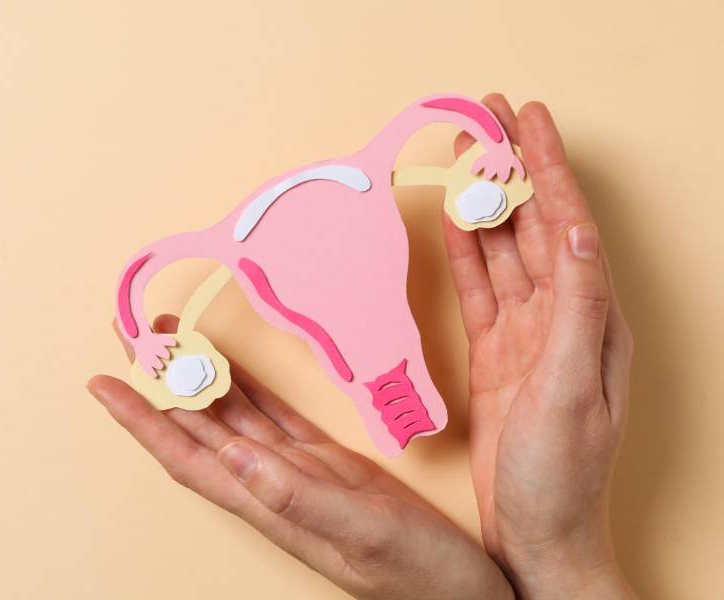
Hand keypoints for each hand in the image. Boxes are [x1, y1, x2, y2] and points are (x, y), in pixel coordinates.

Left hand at [88, 315, 512, 599]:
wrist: (463, 595)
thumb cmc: (418, 576)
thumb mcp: (361, 532)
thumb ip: (298, 496)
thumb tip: (233, 453)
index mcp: (268, 502)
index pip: (185, 455)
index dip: (141, 421)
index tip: (102, 385)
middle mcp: (270, 485)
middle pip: (196, 427)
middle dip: (159, 382)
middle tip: (129, 333)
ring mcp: (296, 473)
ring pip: (231, 416)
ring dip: (198, 377)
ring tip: (168, 334)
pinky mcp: (326, 464)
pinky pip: (273, 417)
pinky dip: (249, 387)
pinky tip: (232, 364)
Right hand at [445, 95, 635, 597]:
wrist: (537, 534)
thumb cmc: (563, 475)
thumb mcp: (574, 388)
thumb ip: (578, 309)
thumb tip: (579, 234)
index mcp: (593, 318)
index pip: (569, 224)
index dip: (547, 168)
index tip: (528, 120)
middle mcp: (564, 317)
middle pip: (535, 223)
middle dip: (513, 166)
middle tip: (489, 115)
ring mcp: (527, 334)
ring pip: (504, 249)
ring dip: (485, 200)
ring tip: (467, 153)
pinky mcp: (495, 354)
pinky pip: (479, 289)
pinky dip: (465, 252)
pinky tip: (454, 223)